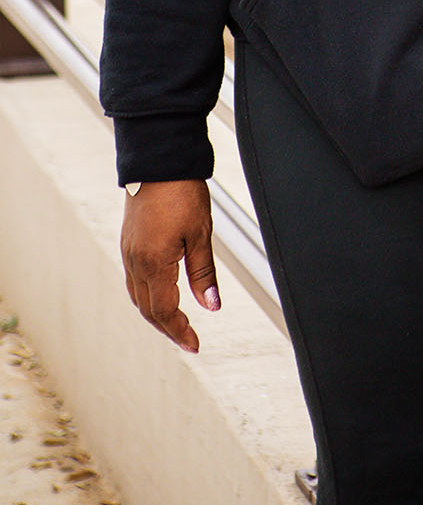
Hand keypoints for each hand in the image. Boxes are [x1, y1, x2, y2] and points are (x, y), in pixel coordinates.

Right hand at [120, 179, 219, 353]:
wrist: (158, 160)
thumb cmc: (181, 191)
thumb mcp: (200, 233)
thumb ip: (203, 273)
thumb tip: (212, 306)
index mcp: (153, 263)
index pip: (164, 311)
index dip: (179, 331)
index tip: (194, 344)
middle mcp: (135, 262)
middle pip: (148, 309)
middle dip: (168, 328)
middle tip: (188, 339)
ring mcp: (128, 252)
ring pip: (138, 295)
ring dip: (155, 313)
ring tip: (176, 322)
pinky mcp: (128, 242)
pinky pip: (134, 279)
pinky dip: (147, 294)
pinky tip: (160, 293)